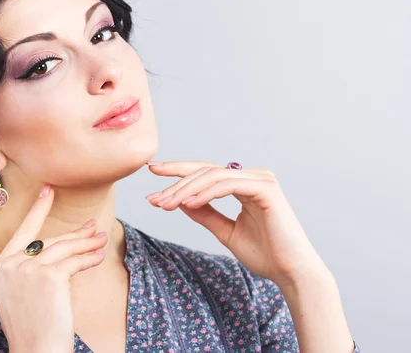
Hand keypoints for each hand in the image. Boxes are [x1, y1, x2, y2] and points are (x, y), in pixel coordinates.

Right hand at [0, 183, 107, 352]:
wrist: (35, 352)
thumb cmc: (33, 327)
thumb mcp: (23, 292)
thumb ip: (32, 267)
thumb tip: (63, 245)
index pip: (22, 232)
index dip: (37, 209)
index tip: (48, 190)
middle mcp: (8, 265)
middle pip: (47, 240)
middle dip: (73, 234)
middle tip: (92, 225)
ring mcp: (26, 269)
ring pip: (63, 248)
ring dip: (86, 243)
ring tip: (101, 239)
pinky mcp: (48, 276)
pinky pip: (75, 261)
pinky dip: (89, 258)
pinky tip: (99, 257)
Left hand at [145, 161, 328, 287]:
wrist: (291, 273)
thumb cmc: (264, 254)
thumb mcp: (225, 231)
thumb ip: (205, 213)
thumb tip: (179, 200)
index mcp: (244, 184)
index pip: (205, 172)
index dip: (178, 172)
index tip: (152, 175)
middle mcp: (253, 177)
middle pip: (205, 170)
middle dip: (175, 180)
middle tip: (152, 195)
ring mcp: (261, 180)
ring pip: (212, 176)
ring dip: (185, 190)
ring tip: (165, 203)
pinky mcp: (266, 189)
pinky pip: (227, 185)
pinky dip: (205, 193)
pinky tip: (188, 203)